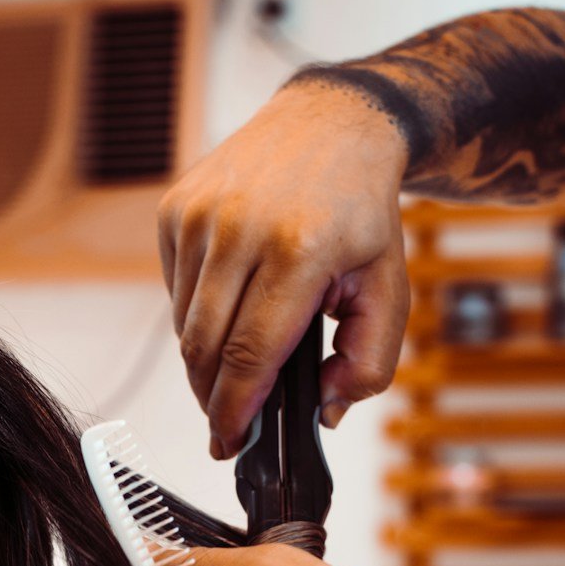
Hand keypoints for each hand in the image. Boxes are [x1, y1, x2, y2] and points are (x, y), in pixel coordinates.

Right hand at [158, 82, 411, 456]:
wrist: (330, 123)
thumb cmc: (360, 210)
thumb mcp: (390, 285)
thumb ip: (371, 359)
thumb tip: (326, 410)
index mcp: (300, 249)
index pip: (250, 353)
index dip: (235, 408)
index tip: (229, 442)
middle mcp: (241, 228)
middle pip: (205, 347)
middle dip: (213, 396)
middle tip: (228, 422)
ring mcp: (201, 215)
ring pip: (184, 323)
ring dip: (205, 358)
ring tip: (237, 361)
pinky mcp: (176, 209)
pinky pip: (174, 289)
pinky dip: (195, 315)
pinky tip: (228, 307)